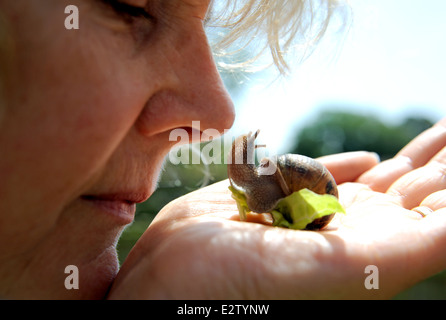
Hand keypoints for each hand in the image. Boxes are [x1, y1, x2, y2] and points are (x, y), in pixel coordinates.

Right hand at [108, 118, 445, 298]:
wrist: (170, 278)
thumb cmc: (241, 283)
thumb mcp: (335, 267)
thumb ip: (408, 247)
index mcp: (371, 250)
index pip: (435, 209)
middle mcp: (348, 232)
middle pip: (413, 189)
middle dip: (441, 160)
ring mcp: (310, 210)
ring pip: (375, 178)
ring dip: (410, 157)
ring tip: (439, 134)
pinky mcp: (277, 193)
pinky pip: (324, 173)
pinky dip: (351, 164)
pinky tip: (371, 159)